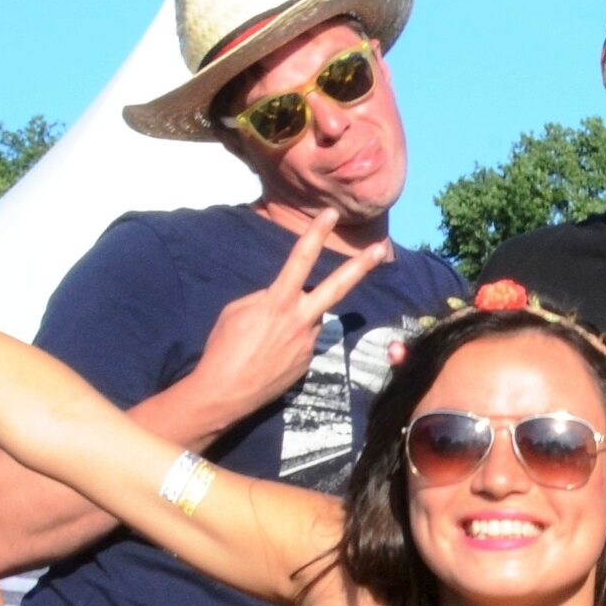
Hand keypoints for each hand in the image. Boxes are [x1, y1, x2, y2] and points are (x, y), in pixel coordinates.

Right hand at [186, 211, 392, 425]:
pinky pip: (303, 342)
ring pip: (310, 319)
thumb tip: (284, 299)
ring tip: (264, 342)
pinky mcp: (308, 363)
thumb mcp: (237, 311)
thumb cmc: (224, 347)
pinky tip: (268, 357)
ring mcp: (309, 343)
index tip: (331, 213)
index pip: (300, 259)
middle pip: (337, 287)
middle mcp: (301, 320)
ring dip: (294, 322)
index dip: (316, 233)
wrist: (224, 391)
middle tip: (381, 249)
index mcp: (278, 302)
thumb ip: (266, 298)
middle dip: (360, 266)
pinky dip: (289, 343)